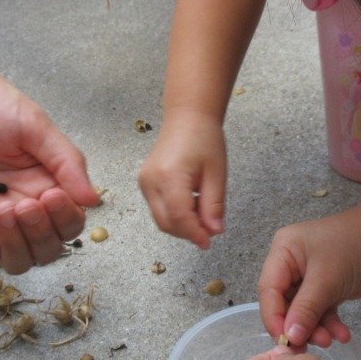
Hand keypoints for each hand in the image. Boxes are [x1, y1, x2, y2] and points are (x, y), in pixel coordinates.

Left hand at [0, 53, 99, 272]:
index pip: (69, 219)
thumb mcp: (33, 122)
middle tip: (31, 203)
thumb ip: (65, 161)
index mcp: (44, 178)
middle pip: (48, 246)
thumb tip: (93, 200)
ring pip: (19, 258)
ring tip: (12, 211)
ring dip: (24, 245)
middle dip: (47, 233)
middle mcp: (20, 201)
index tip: (55, 194)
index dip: (68, 218)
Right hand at [137, 110, 226, 248]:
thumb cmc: (204, 139)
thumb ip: (214, 205)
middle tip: (209, 231)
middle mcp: (150, 181)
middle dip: (187, 232)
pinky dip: (175, 215)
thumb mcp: (216, 173)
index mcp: (169, 175)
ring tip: (203, 214)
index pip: (178, 217)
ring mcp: (144, 182)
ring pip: (161, 219)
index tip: (208, 242)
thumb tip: (214, 232)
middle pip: (166, 222)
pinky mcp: (145, 183)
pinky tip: (192, 205)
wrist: (187, 117)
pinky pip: (158, 208)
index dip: (194, 233)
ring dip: (181, 225)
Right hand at [258, 208, 360, 347]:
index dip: (274, 318)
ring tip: (331, 340)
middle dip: (298, 326)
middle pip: (284, 304)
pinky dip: (330, 324)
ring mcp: (310, 278)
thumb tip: (290, 338)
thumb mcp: (328, 279)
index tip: (285, 342)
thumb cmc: (356, 246)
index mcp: (283, 252)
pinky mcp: (327, 288)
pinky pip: (322, 311)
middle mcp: (292, 265)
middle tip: (306, 348)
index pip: (269, 290)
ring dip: (316, 329)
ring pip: (304, 312)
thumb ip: (306, 309)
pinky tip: (343, 335)